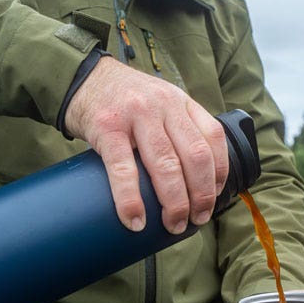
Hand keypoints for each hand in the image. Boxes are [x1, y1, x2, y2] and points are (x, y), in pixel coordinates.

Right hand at [64, 57, 228, 233]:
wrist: (83, 78)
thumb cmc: (124, 100)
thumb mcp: (160, 103)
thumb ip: (178, 128)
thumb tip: (193, 179)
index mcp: (180, 102)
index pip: (213, 139)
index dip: (220, 173)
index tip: (215, 196)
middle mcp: (163, 105)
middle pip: (194, 156)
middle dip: (201, 195)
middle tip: (197, 219)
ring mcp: (135, 114)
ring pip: (166, 165)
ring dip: (174, 202)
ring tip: (174, 225)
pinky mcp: (106, 127)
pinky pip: (123, 169)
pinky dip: (131, 200)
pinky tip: (135, 220)